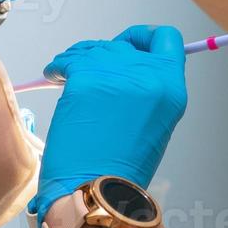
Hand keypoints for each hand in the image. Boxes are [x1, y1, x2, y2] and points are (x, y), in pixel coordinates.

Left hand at [31, 25, 188, 227]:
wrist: (95, 190)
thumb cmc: (120, 169)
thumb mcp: (151, 124)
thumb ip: (146, 91)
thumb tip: (123, 68)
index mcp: (172, 89)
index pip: (168, 39)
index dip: (144, 37)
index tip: (128, 45)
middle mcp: (149, 75)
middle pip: (124, 44)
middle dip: (104, 55)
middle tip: (91, 73)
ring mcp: (117, 74)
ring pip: (94, 48)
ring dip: (79, 59)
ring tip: (69, 75)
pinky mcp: (86, 78)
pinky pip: (69, 58)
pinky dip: (59, 66)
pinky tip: (55, 76)